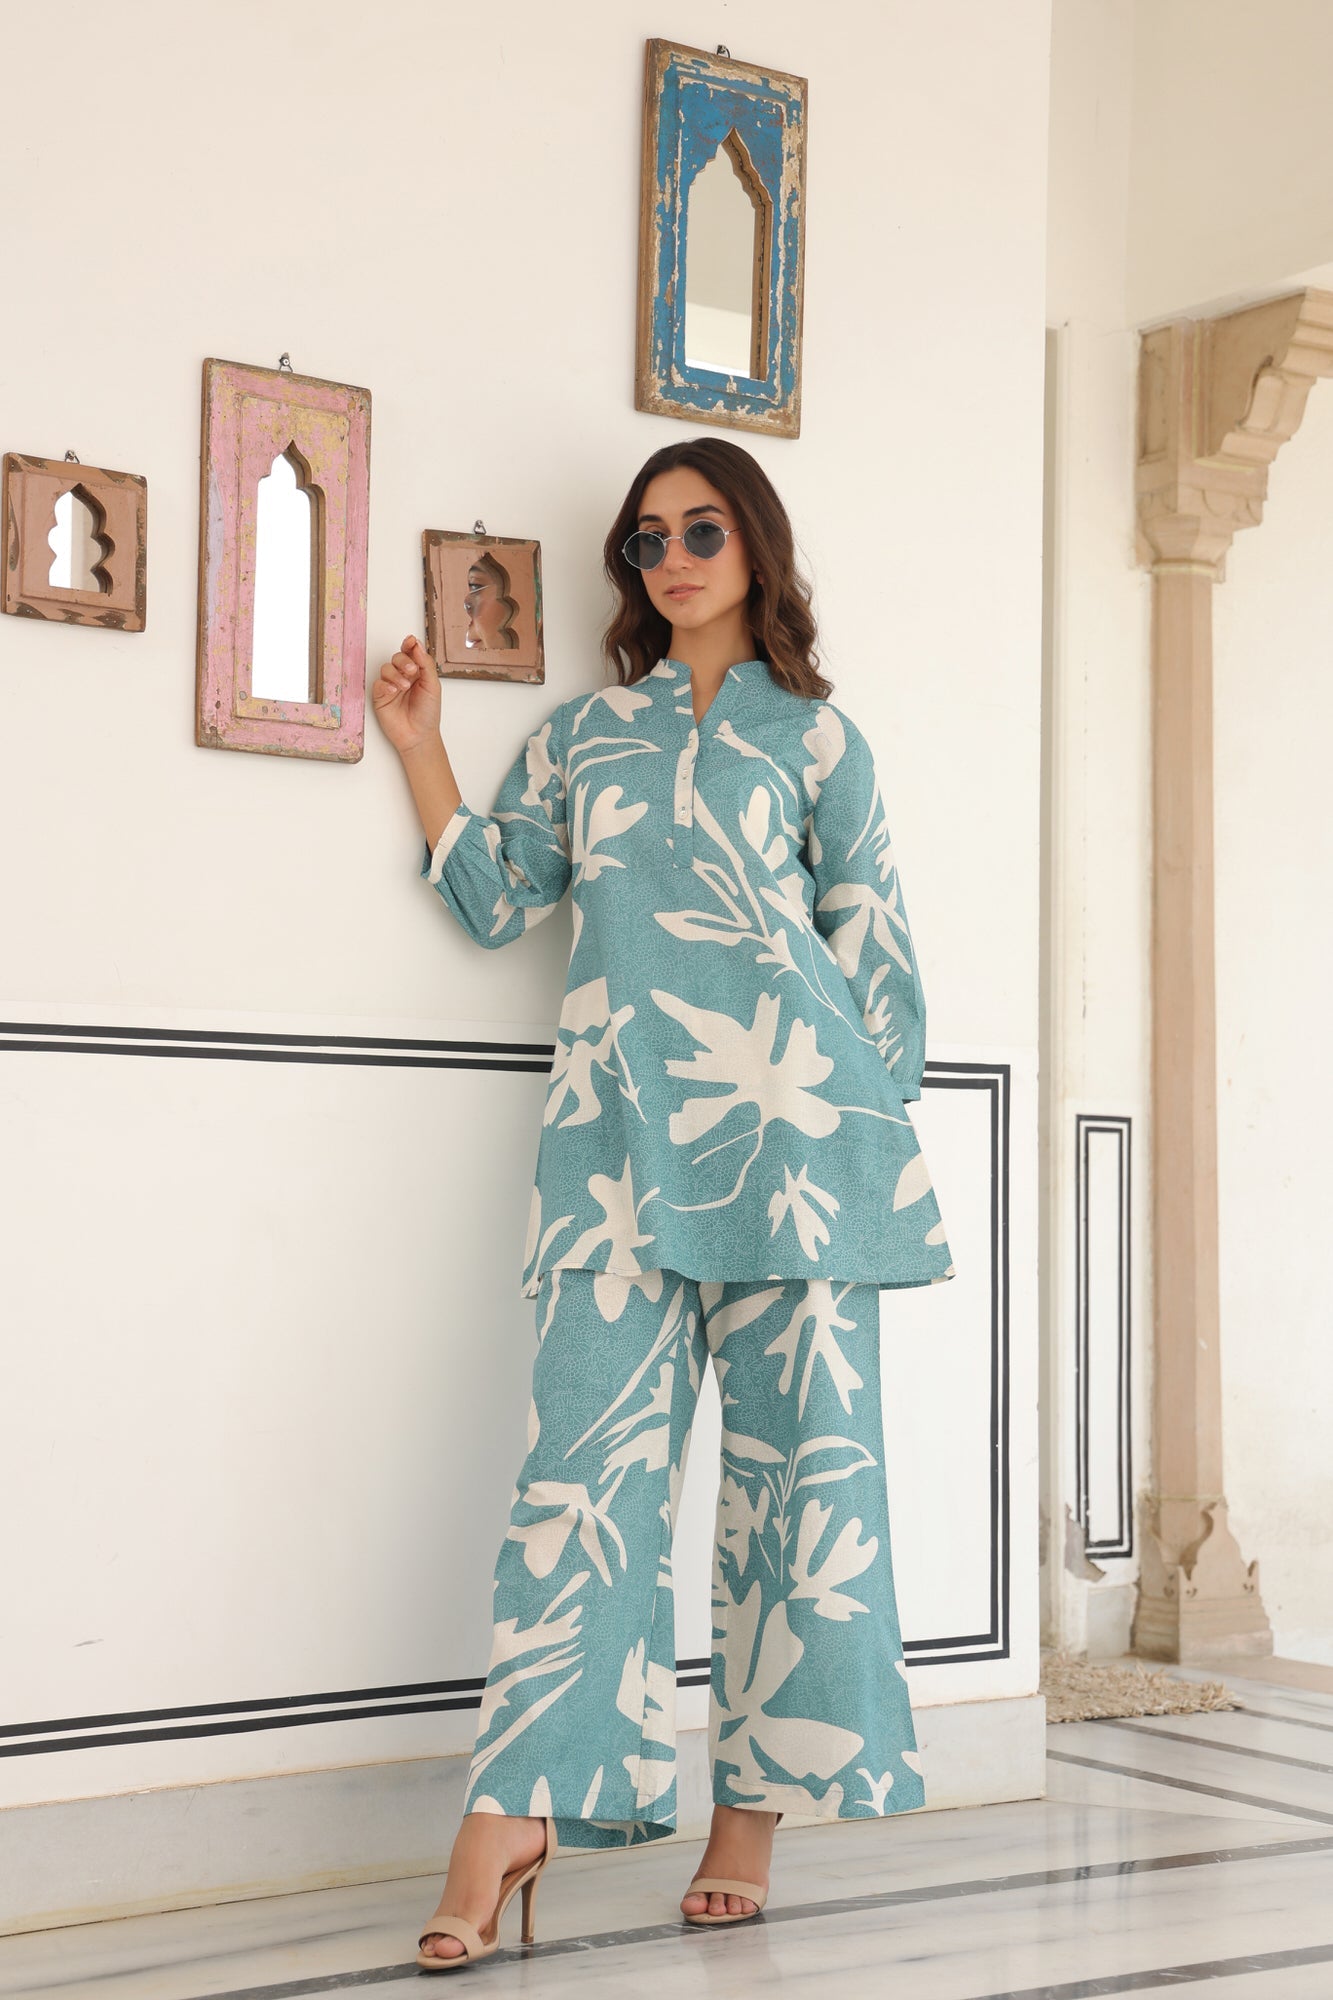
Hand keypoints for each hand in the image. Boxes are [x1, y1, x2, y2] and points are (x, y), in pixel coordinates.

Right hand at [371, 634, 441, 755]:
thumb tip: (417, 645)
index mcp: (418, 672)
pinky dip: (385, 684)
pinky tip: (393, 691)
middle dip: (403, 661)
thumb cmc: (428, 713)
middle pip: (397, 657)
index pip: (411, 653)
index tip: (410, 641)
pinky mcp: (381, 696)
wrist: (419, 736)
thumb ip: (425, 664)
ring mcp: (391, 685)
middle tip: (411, 671)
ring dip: (395, 674)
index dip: (409, 645)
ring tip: (404, 687)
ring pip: (386, 668)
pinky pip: (378, 683)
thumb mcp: (432, 686)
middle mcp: (404, 676)